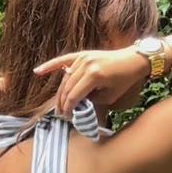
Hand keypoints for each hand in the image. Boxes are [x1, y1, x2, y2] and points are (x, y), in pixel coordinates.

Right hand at [33, 47, 149, 117]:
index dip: (69, 109)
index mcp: (94, 76)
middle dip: (63, 103)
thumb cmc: (124, 80)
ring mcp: (83, 57)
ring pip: (65, 79)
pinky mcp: (82, 54)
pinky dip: (50, 66)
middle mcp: (86, 64)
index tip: (68, 118)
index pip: (75, 96)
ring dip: (60, 93)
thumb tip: (77, 104)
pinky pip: (63, 60)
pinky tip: (37, 72)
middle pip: (67, 87)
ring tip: (58, 105)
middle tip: (62, 115)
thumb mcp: (110, 96)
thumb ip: (91, 100)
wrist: (133, 60)